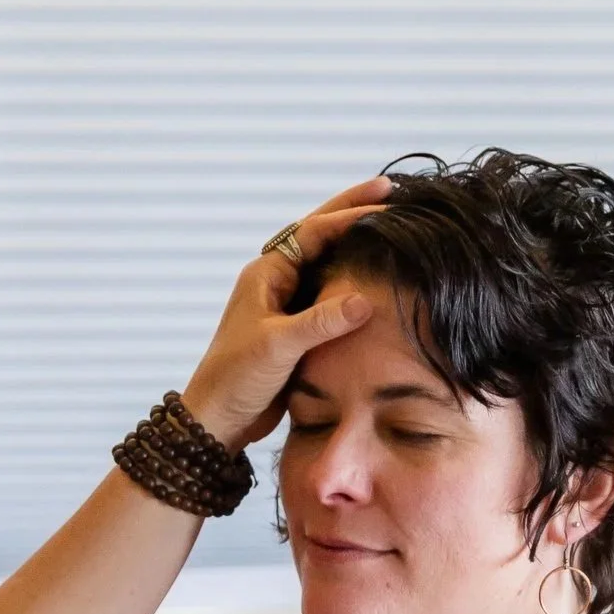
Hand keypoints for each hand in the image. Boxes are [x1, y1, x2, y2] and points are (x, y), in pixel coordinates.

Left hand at [180, 177, 392, 448]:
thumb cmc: (235, 379)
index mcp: (266, 274)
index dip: (350, 214)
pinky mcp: (299, 331)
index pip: (313, 231)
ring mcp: (289, 306)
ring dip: (357, 250)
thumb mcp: (277, 346)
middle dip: (354, 215)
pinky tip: (380, 283)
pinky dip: (355, 289)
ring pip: (329, 268)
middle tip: (394, 192)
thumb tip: (365, 300)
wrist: (219, 421)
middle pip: (322, 239)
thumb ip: (320, 322)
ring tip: (394, 230)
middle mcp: (277, 283)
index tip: (387, 201)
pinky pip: (333, 300)